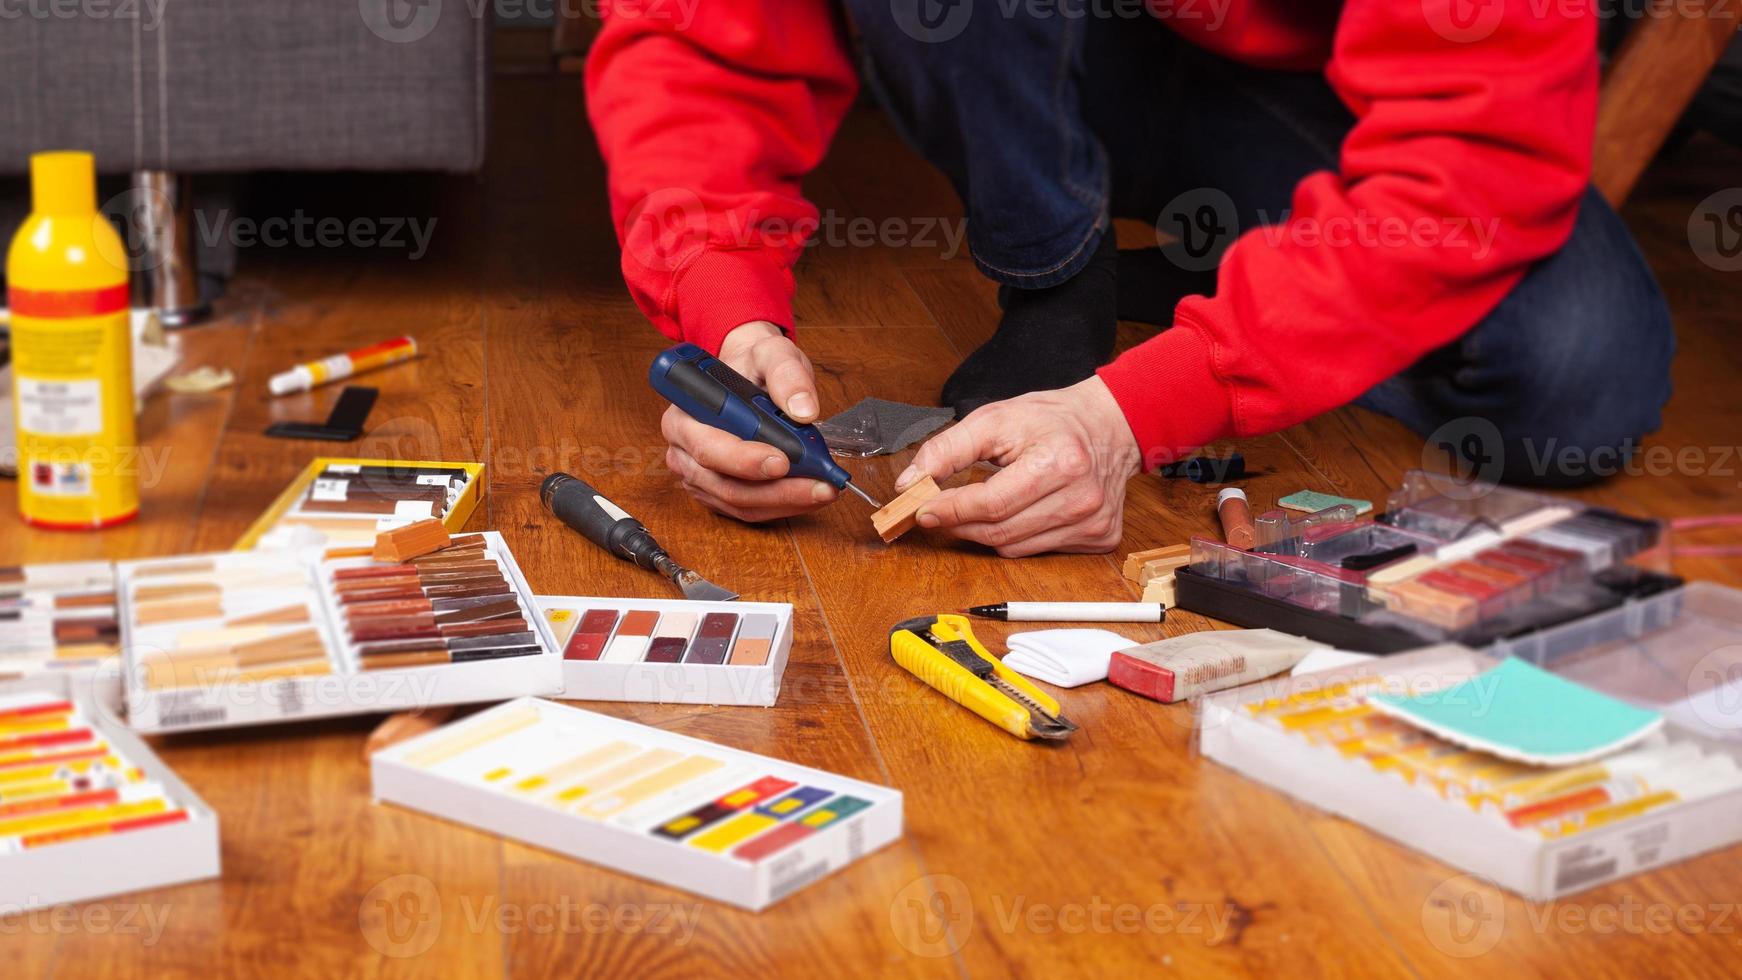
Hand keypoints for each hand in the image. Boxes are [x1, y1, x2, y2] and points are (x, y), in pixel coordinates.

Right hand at [662, 321, 837, 520]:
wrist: (748, 374)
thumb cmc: (752, 366)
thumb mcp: (772, 353)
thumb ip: (786, 375)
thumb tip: (804, 409)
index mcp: (684, 413)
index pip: (708, 446)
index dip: (742, 460)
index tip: (782, 460)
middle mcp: (683, 450)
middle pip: (725, 484)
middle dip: (776, 490)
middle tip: (819, 485)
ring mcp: (698, 476)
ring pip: (739, 503)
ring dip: (785, 502)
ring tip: (824, 490)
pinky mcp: (716, 493)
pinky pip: (748, 510)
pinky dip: (782, 506)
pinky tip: (810, 495)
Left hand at [894, 378, 1140, 556]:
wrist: (1111, 425)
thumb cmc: (1053, 420)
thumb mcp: (995, 419)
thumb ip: (947, 449)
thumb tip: (910, 483)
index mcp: (1060, 462)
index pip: (991, 503)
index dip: (951, 510)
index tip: (922, 509)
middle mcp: (1082, 498)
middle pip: (1000, 531)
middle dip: (960, 524)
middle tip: (937, 511)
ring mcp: (1094, 523)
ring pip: (1014, 547)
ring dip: (985, 532)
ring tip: (979, 506)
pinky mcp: (1100, 538)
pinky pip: (1037, 550)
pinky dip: (1016, 536)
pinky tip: (1020, 511)